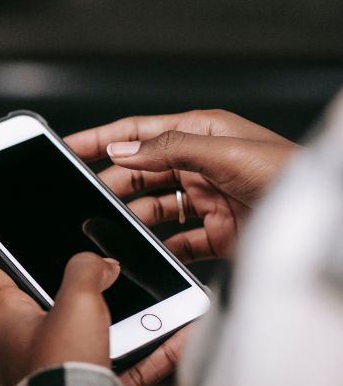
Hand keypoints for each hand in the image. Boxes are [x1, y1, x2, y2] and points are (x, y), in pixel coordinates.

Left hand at [0, 254, 190, 385]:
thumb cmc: (60, 366)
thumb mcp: (75, 300)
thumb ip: (86, 269)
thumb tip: (101, 264)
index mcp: (8, 317)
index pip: (1, 272)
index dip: (14, 250)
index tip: (32, 237)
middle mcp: (28, 343)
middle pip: (55, 301)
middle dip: (86, 285)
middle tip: (112, 266)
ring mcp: (60, 368)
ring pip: (97, 333)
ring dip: (128, 317)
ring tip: (157, 296)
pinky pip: (126, 365)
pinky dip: (152, 352)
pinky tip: (181, 333)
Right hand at [64, 109, 297, 260]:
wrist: (320, 220)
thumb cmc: (287, 174)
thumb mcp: (224, 152)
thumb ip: (170, 148)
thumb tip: (123, 150)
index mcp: (200, 133)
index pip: (139, 133)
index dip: (102, 138)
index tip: (69, 146)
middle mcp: (199, 163)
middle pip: (140, 172)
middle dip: (112, 184)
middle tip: (86, 198)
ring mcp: (205, 198)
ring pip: (153, 207)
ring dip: (132, 217)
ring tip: (110, 228)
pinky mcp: (214, 232)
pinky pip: (175, 240)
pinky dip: (158, 247)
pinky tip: (144, 252)